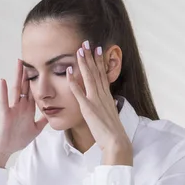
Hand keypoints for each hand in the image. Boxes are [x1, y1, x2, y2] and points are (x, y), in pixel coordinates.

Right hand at [0, 59, 48, 166]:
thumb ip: (43, 120)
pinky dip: (3, 91)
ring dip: (18, 76)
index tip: (43, 69)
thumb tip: (54, 114)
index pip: (34, 91)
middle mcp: (20, 106)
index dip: (38, 80)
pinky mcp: (5, 114)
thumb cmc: (18, 139)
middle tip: (31, 58)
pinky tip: (3, 80)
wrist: (6, 149)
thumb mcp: (36, 129)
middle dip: (28, 73)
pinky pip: (4, 101)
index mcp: (28, 109)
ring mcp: (12, 108)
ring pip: (16, 89)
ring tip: (19, 63)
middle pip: (26, 86)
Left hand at [66, 41, 131, 164]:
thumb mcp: (110, 115)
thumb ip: (107, 106)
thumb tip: (110, 102)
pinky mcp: (88, 108)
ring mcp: (95, 100)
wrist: (116, 141)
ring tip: (79, 50)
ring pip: (89, 77)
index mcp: (107, 96)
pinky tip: (69, 71)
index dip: (99, 61)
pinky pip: (79, 92)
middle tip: (86, 42)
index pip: (102, 74)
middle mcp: (102, 95)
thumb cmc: (112, 132)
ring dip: (84, 62)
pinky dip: (73, 81)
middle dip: (91, 56)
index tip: (97, 49)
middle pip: (96, 71)